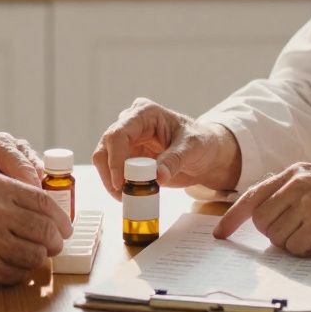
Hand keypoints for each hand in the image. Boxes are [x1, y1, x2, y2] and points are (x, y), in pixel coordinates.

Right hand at [0, 173, 73, 286]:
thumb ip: (9, 195)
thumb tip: (46, 212)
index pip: (44, 202)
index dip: (61, 217)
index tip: (65, 226)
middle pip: (46, 231)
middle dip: (56, 240)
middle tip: (55, 243)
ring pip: (35, 256)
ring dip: (40, 257)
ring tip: (35, 254)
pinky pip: (16, 274)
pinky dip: (21, 271)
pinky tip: (14, 264)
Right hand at [91, 97, 240, 198]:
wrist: (206, 154)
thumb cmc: (201, 142)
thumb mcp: (192, 148)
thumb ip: (175, 160)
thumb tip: (158, 176)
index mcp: (145, 113)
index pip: (120, 133)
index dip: (115, 158)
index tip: (121, 182)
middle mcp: (131, 123)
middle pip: (106, 146)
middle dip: (110, 172)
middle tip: (122, 194)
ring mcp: (128, 140)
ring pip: (104, 159)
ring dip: (111, 180)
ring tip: (126, 198)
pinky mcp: (127, 156)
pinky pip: (113, 170)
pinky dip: (117, 185)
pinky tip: (128, 195)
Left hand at [213, 162, 310, 255]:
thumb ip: (292, 193)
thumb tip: (261, 217)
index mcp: (296, 172)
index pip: (253, 195)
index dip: (233, 217)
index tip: (221, 233)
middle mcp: (299, 182)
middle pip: (261, 220)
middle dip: (274, 235)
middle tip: (297, 236)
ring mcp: (309, 201)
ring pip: (276, 235)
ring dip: (292, 245)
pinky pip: (295, 247)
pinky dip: (305, 252)